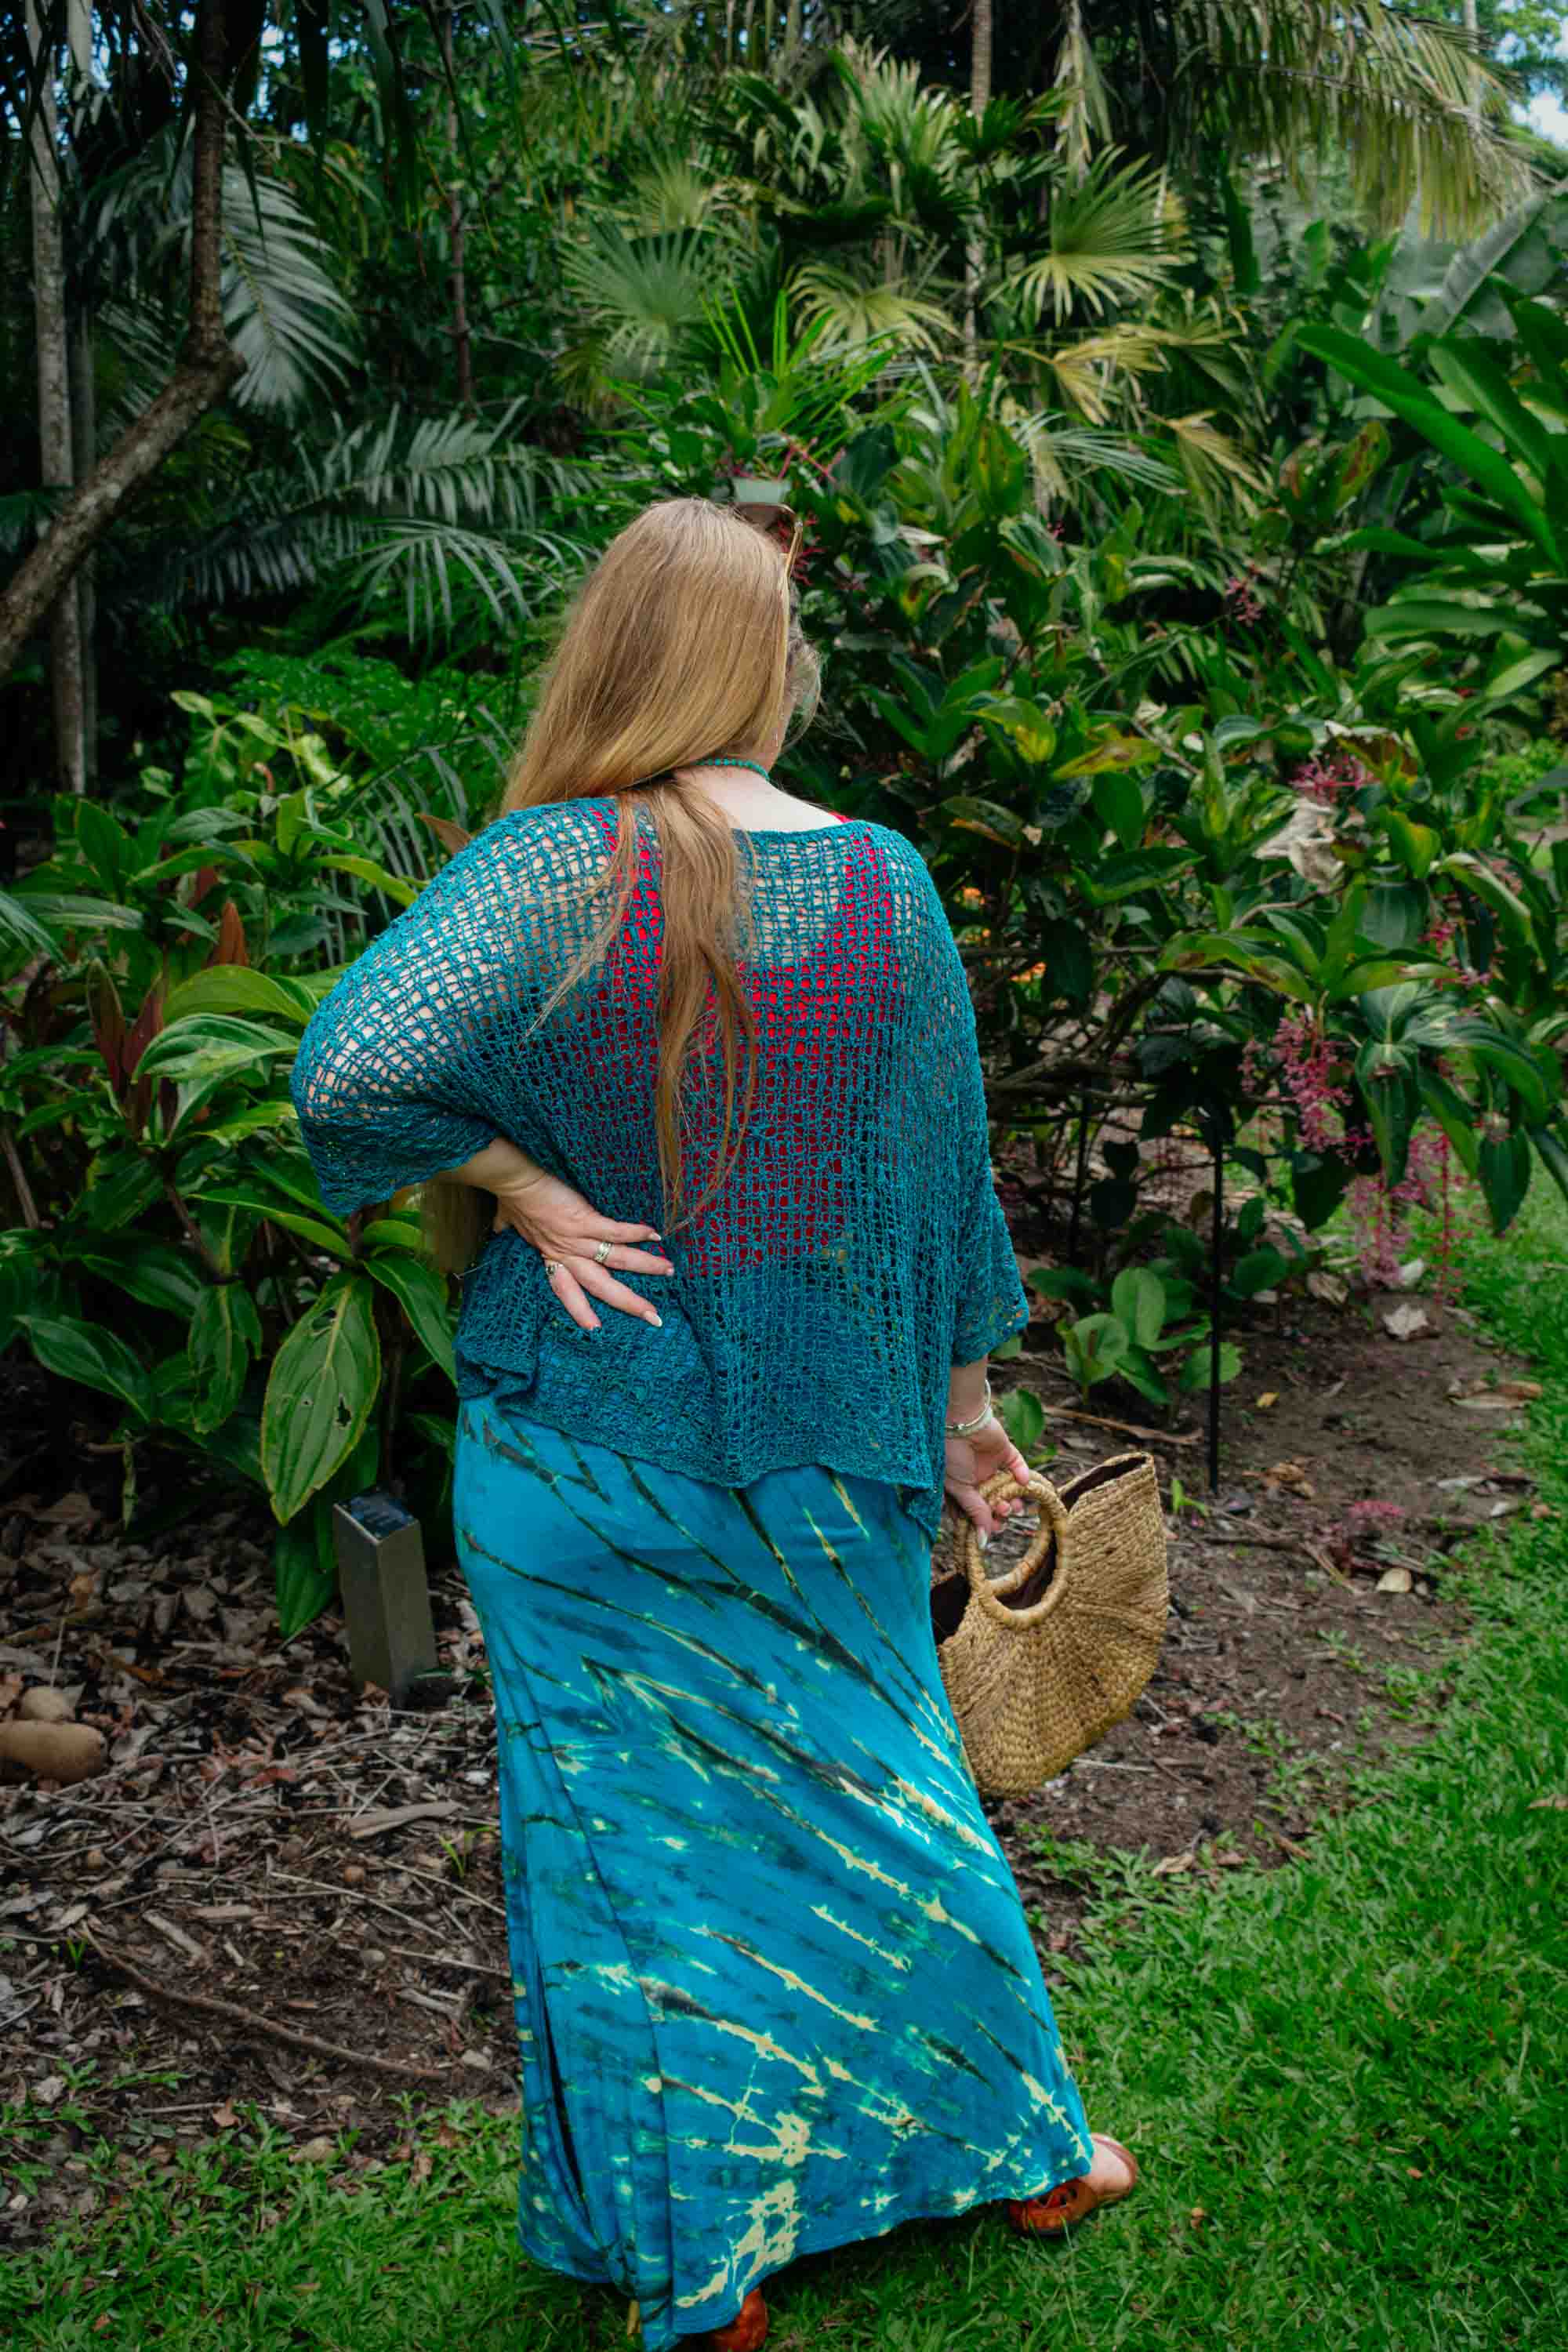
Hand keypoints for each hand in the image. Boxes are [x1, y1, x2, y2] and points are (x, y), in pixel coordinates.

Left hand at [490, 1162, 672, 1333]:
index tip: (595, 1330)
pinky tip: (656, 1235)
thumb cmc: (512, 1198)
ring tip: (669, 1271)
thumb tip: (498, 1227)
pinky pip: (616, 1232)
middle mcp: (566, 1254)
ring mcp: (577, 1239)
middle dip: (629, 1303)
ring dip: (645, 1267)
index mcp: (550, 1256)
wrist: (514, 1181)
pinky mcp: (585, 1220)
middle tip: (654, 1318)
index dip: (581, 1311)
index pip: (566, 1291)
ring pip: (617, 1261)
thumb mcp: (508, 1219)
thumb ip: (507, 1227)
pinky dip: (637, 1233)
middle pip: (601, 1287)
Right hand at [944, 1412, 1031, 1539]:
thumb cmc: (950, 1455)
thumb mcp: (959, 1488)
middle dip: (998, 1513)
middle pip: (991, 1502)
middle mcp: (975, 1477)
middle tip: (1002, 1516)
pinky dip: (1023, 1474)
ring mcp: (989, 1464)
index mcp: (959, 1486)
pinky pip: (1017, 1465)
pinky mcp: (1003, 1451)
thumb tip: (982, 1541)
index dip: (980, 1522)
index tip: (988, 1533)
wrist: (961, 1422)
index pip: (972, 1510)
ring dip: (1012, 1499)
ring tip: (1013, 1507)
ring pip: (1005, 1487)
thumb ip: (974, 1512)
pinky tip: (1025, 1483)